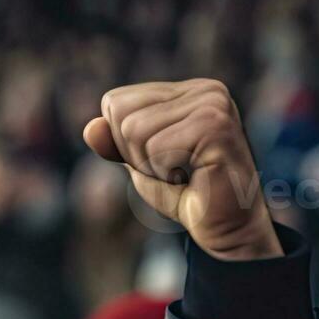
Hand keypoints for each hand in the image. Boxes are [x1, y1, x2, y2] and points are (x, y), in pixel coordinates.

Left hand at [83, 79, 280, 260]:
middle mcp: (204, 89)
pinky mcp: (216, 126)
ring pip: (135, 131)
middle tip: (174, 171)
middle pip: (121, 115)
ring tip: (185, 175)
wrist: (229, 229)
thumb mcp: (141, 165)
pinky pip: (156, 148)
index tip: (163, 161)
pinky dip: (165, 173)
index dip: (125, 144)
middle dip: (136, 155)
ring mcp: (213, 104)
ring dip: (152, 167)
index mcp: (187, 90)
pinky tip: (195, 178)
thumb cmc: (188, 196)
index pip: (115, 102)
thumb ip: (115, 144)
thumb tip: (90, 128)